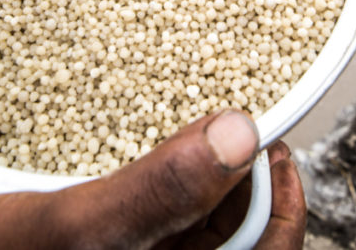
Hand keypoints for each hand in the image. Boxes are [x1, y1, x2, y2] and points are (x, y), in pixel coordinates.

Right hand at [0, 110, 306, 248]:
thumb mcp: (72, 229)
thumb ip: (157, 190)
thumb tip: (240, 134)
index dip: (283, 195)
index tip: (273, 139)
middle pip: (241, 235)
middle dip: (240, 178)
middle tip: (232, 121)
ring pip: (205, 225)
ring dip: (206, 177)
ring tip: (195, 127)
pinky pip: (165, 218)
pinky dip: (169, 181)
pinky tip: (155, 148)